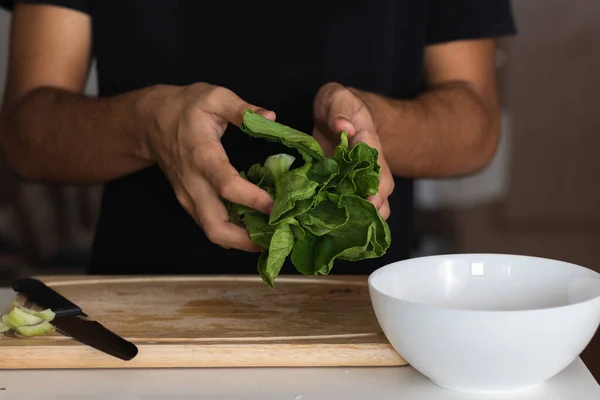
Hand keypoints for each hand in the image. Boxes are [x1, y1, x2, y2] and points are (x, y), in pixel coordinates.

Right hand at [142, 83, 274, 251]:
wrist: (150, 122)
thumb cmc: (185, 107)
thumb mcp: (214, 97)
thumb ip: (242, 109)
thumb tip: (271, 117)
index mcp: (202, 155)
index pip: (226, 185)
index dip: (252, 198)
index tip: (276, 204)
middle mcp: (193, 184)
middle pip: (215, 226)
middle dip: (246, 240)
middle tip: (277, 237)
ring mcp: (189, 197)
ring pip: (213, 232)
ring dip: (242, 241)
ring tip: (272, 237)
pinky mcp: (190, 203)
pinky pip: (211, 226)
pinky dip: (234, 234)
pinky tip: (257, 228)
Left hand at [312, 82, 393, 218]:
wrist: (334, 112)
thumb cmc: (338, 104)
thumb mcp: (337, 96)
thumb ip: (340, 108)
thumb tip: (343, 128)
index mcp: (368, 146)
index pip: (379, 171)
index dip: (377, 189)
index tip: (371, 202)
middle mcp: (367, 168)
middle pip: (380, 196)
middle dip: (371, 213)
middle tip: (355, 226)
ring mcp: (354, 180)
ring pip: (367, 206)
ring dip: (358, 221)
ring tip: (342, 235)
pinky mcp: (340, 187)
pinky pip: (346, 207)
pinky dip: (340, 220)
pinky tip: (328, 231)